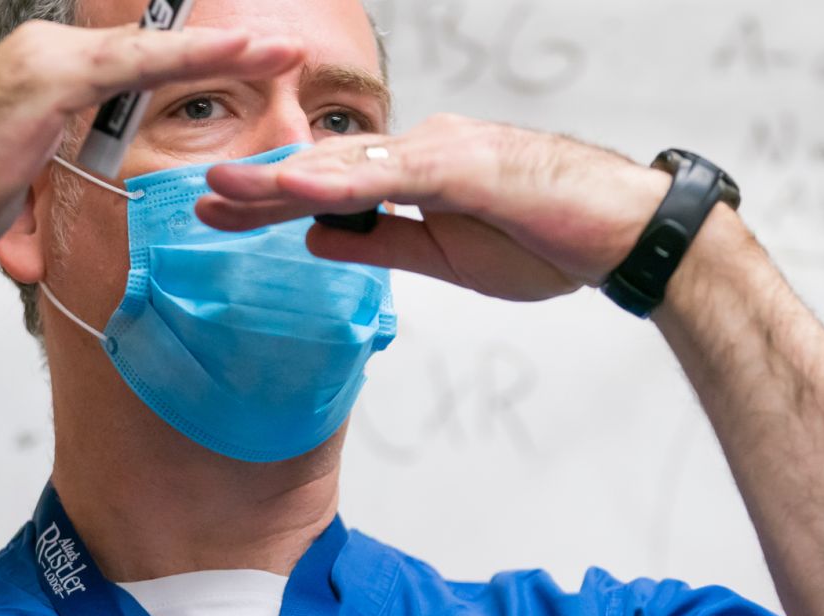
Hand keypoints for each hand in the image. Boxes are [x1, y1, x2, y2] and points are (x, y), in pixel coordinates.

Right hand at [0, 21, 302, 258]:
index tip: (249, 58)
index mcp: (49, 67)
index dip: (195, 56)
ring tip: (278, 51)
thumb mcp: (33, 167)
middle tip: (283, 48)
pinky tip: (233, 53)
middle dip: (221, 47)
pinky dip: (188, 57)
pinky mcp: (49, 79)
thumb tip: (105, 163)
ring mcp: (48, 60)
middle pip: (153, 43)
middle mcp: (49, 51)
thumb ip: (72, 149)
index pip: (138, 56)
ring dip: (222, 49)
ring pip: (152, 48)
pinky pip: (135, 64)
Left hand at [194, 114, 674, 301]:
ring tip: (227, 189)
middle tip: (197, 198)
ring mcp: (445, 153)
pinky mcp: (470, 166)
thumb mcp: (447, 256)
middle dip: (261, 184)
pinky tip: (299, 189)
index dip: (273, 198)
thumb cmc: (551, 239)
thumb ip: (382, 243)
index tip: (219, 212)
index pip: (332, 185)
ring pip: (350, 162)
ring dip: (286, 176)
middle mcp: (425, 150)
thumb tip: (318, 239)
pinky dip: (344, 181)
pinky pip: (394, 174)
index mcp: (420, 173)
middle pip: (328, 166)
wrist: (626, 233)